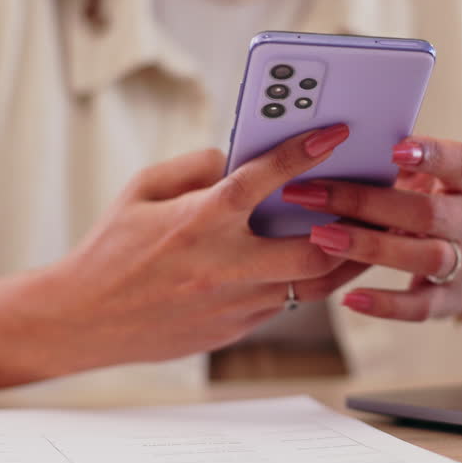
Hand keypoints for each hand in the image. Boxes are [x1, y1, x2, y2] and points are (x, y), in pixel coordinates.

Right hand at [14, 125, 368, 369]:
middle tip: (377, 202)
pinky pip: (286, 303)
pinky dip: (306, 281)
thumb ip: (195, 167)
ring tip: (367, 236)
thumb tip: (240, 159)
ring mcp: (234, 303)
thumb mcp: (141, 190)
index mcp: (199, 220)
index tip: (336, 133)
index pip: (263, 178)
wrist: (84, 320)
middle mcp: (224, 264)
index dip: (304, 151)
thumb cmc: (111, 248)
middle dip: (353, 226)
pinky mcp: (235, 329)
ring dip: (345, 260)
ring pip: (312, 285)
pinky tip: (319, 263)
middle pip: (314, 249)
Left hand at [280, 136, 461, 324]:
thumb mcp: (441, 183)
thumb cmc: (447, 213)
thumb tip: (342, 142)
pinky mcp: (447, 301)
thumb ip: (405, 167)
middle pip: (424, 212)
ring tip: (323, 237)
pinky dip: (385, 305)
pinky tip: (349, 299)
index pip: (459, 163)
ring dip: (370, 246)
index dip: (431, 154)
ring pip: (422, 256)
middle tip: (313, 193)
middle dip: (366, 202)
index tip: (393, 147)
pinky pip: (417, 306)